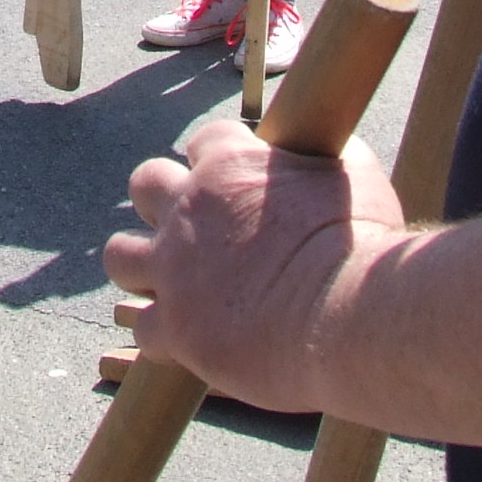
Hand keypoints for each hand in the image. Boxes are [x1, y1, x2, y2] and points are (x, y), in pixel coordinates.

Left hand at [104, 119, 407, 415]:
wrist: (348, 316)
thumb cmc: (361, 247)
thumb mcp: (356, 178)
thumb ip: (330, 159)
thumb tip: (336, 155)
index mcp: (231, 164)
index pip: (205, 140)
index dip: (221, 162)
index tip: (240, 187)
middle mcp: (190, 208)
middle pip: (144, 183)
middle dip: (163, 204)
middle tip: (196, 233)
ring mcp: (175, 267)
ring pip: (120, 255)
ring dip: (143, 267)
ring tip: (174, 285)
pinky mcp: (174, 326)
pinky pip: (144, 327)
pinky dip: (163, 333)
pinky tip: (191, 341)